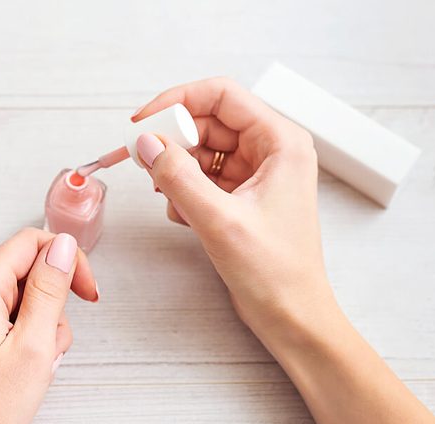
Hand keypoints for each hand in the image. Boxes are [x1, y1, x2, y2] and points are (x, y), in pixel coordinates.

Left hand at [0, 228, 97, 423]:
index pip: (31, 243)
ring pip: (9, 297)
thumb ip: (50, 289)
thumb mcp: (34, 348)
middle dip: (47, 307)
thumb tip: (61, 245)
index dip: (67, 262)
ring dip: (32, 327)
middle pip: (21, 273)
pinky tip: (11, 369)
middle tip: (48, 350)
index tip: (86, 294)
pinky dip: (11, 336)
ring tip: (28, 368)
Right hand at [133, 79, 434, 423]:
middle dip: (173, 142)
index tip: (143, 122)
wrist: (291, 316)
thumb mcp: (220, 220)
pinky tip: (186, 217)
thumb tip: (146, 143)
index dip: (177, 101)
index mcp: (280, 142)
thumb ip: (178, 177)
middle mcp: (270, 151)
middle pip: (207, 123)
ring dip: (178, 171)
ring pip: (201, 151)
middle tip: (147, 164)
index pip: (221, 95)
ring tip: (173, 200)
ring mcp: (255, 175)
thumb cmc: (276, 273)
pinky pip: (202, 177)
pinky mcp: (241, 197)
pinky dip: (186, 191)